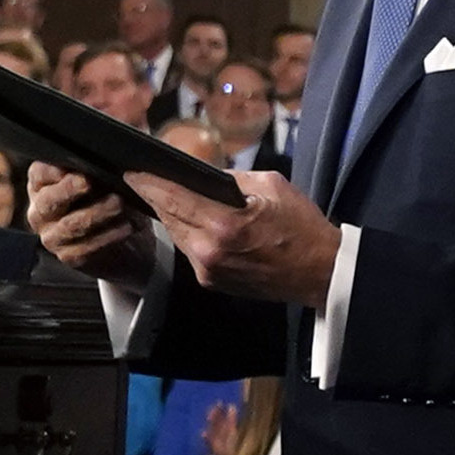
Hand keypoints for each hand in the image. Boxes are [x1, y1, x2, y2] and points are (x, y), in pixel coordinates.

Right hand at [25, 158, 158, 289]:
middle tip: (88, 182)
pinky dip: (109, 236)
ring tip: (119, 203)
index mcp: (45, 185)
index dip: (52, 170)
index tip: (71, 166)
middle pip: (49, 200)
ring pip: (70, 224)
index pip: (40, 173)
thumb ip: (100, 167)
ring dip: (97, 212)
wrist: (131, 243)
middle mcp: (42, 211)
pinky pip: (85, 248)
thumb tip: (110, 151)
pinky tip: (126, 227)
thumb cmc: (114, 201)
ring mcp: (53, 236)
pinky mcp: (69, 256)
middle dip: (69, 189)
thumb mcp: (108, 179)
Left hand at [146, 165, 345, 307]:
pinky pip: (190, 251)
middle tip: (143, 180)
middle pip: (168, 217)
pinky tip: (196, 223)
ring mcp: (208, 271)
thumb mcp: (272, 186)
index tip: (133, 172)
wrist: (322, 272)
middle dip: (157, 197)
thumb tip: (203, 176)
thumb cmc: (303, 228)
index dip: (149, 183)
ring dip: (173, 216)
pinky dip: (190, 234)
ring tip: (169, 198)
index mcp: (224, 226)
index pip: (172, 199)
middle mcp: (209, 252)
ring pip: (176, 235)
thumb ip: (231, 179)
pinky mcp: (212, 282)